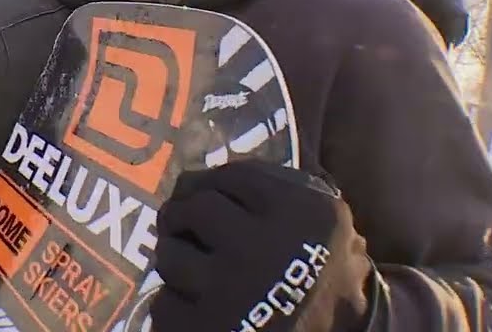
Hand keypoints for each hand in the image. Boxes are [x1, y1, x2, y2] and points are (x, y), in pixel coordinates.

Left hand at [150, 159, 372, 330]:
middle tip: (182, 222)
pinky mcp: (212, 328)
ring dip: (175, 256)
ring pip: (171, 255)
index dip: (210, 181)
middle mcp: (262, 247)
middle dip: (183, 213)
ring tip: (187, 263)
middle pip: (195, 209)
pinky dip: (173, 301)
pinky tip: (192, 300)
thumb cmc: (326, 269)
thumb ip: (277, 182)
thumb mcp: (323, 213)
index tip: (203, 192)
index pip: (232, 176)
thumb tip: (200, 175)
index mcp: (296, 212)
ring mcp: (233, 291)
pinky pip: (165, 304)